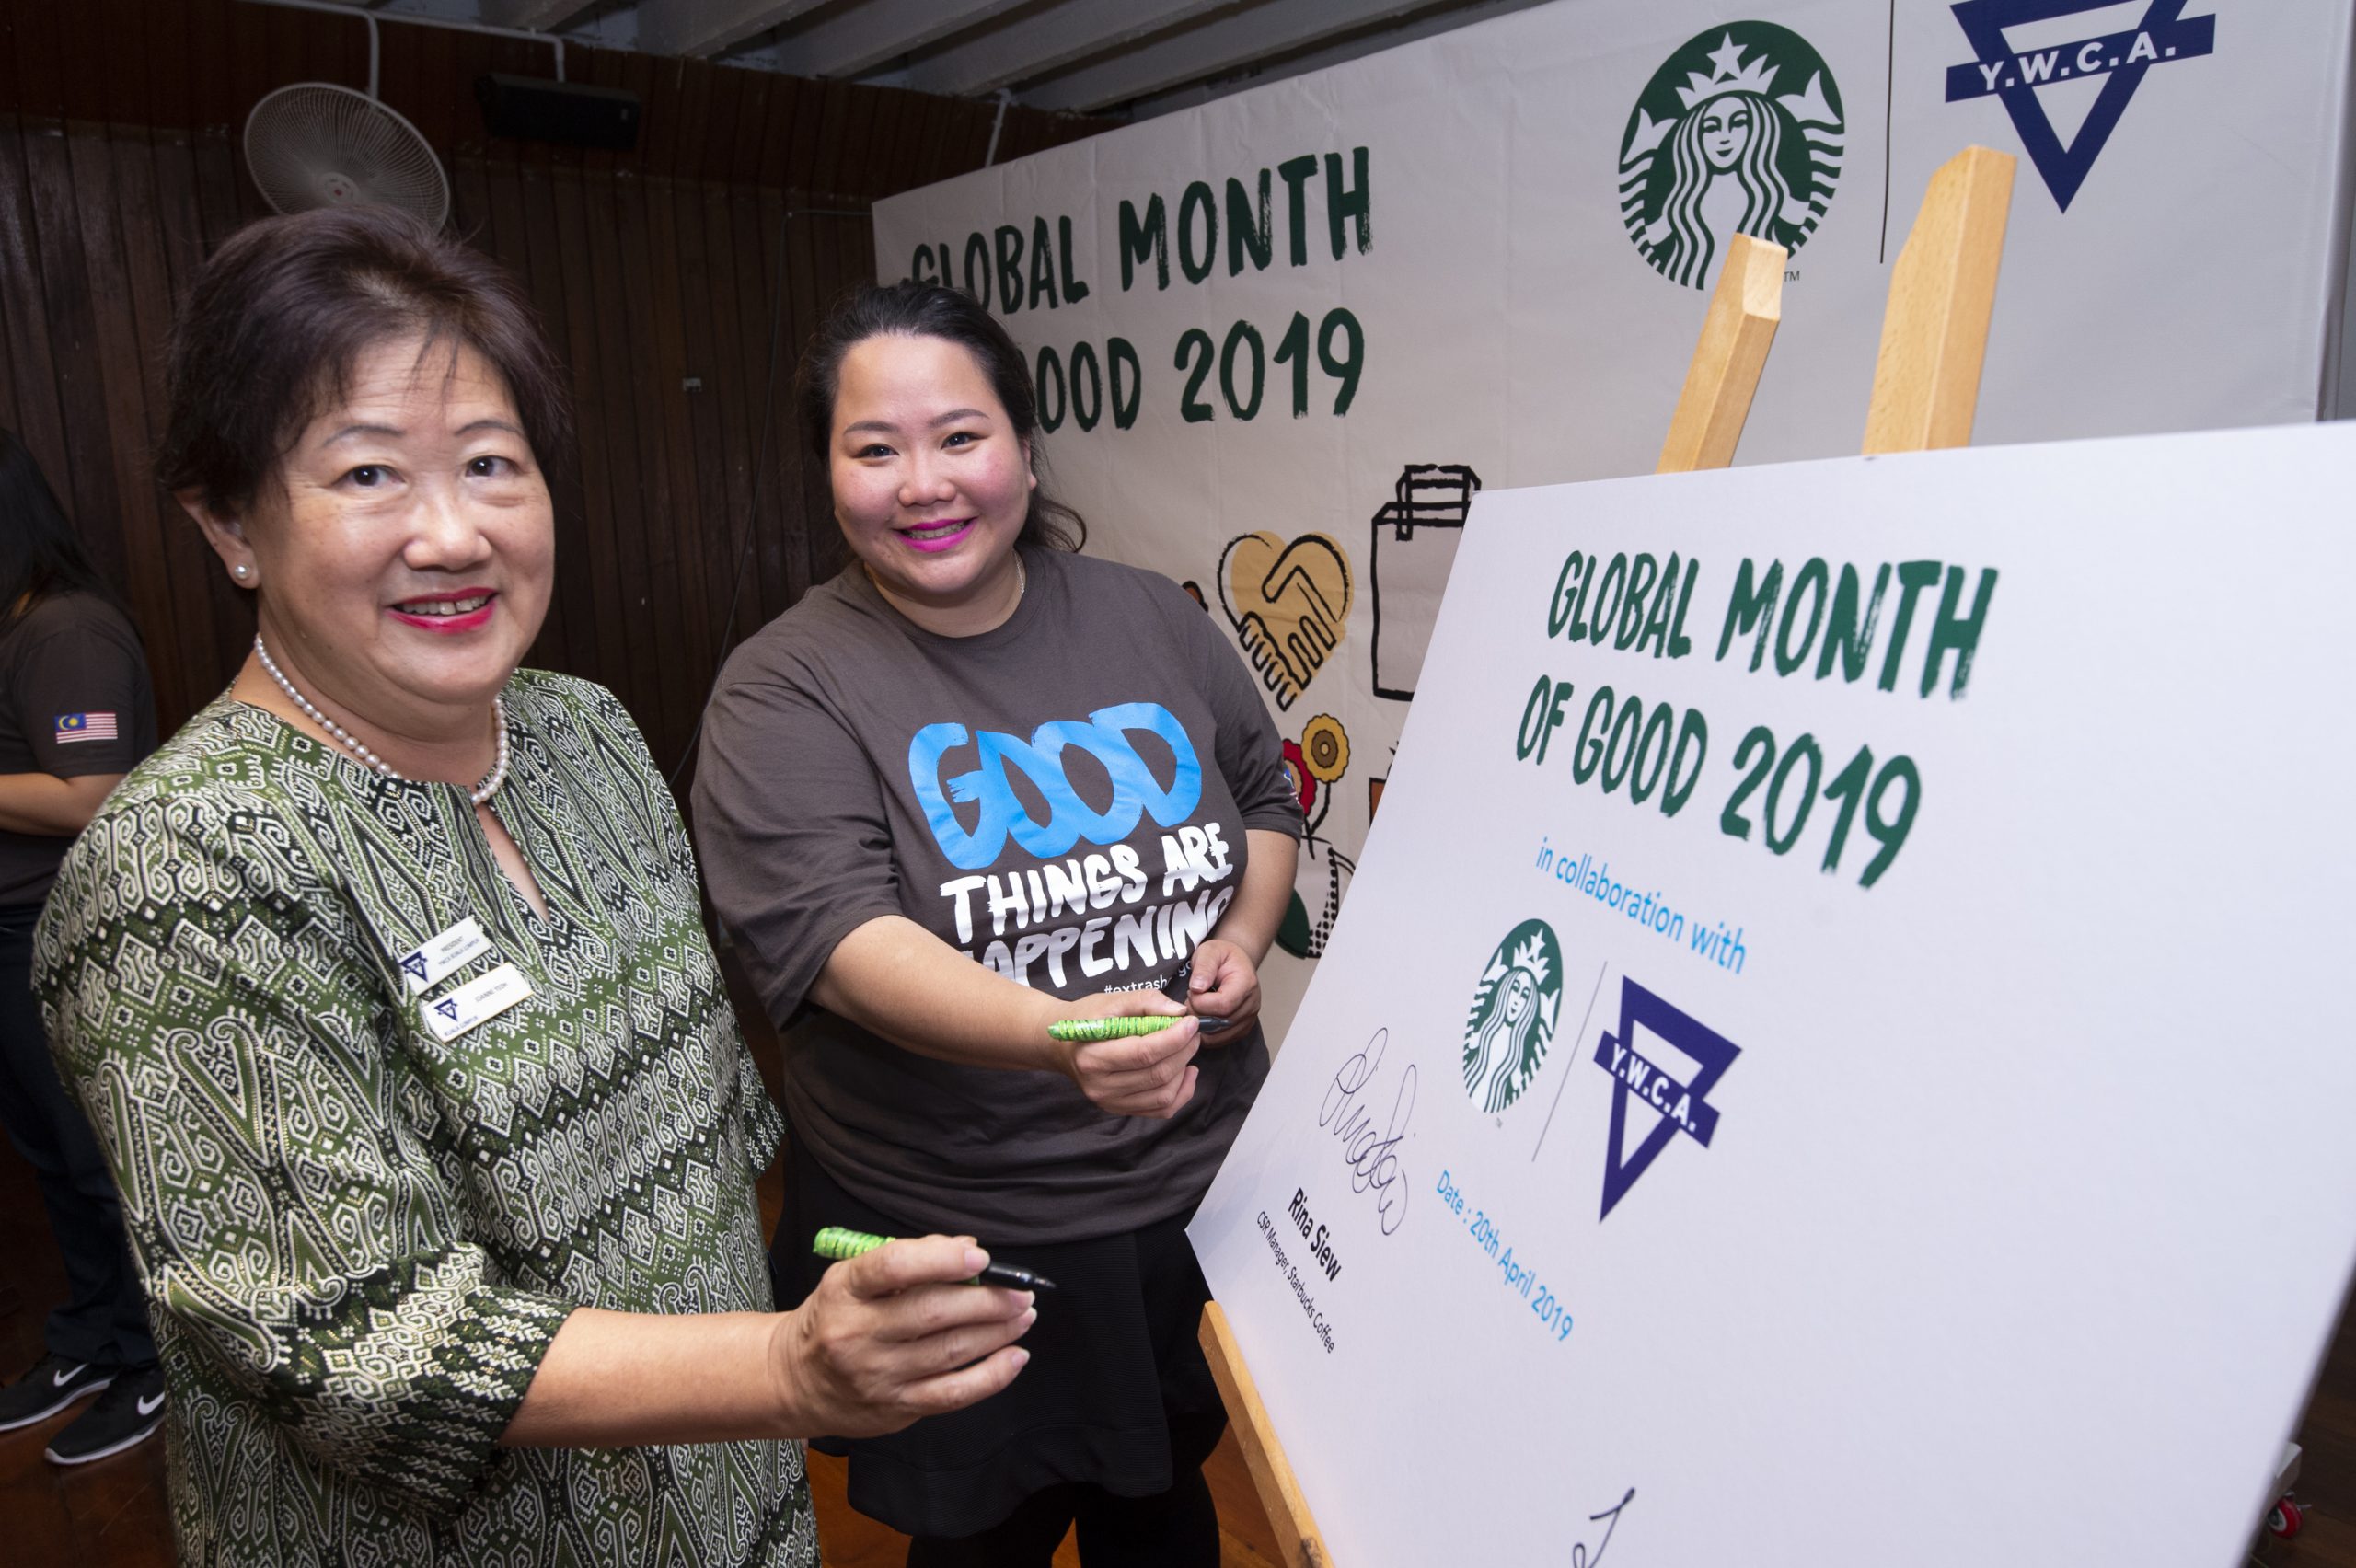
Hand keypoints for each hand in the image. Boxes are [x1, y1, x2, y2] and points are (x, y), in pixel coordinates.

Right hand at [770, 1236, 1033, 1437]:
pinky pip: (953, 1394)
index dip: (940, 1259)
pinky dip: (992, 1376)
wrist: (795, 1380)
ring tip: (1024, 1314)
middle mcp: (857, 1333)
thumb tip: (967, 1249)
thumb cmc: (835, 1318)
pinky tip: (1015, 1357)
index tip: (979, 1255)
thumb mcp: (853, 1278)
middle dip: (988, 1300)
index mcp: (845, 1290)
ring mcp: (877, 1375)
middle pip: (932, 1312)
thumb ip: (908, 1259)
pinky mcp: (895, 1408)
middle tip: (1021, 1290)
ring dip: (997, 1331)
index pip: (892, 1267)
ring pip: (949, 1351)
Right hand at [1047, 989, 1199, 1118]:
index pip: (1144, 1053)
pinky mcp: (1121, 1109)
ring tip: (1187, 1048)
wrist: (1061, 1045)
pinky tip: (1186, 1072)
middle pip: (1157, 1075)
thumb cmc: (1086, 1018)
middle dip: (1184, 1051)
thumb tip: (1179, 1013)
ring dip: (1184, 1070)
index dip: (1174, 1038)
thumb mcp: (1111, 1001)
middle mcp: (1100, 1086)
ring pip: (1163, 1096)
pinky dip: (1182, 1092)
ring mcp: (1110, 1102)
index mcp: (1093, 1056)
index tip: (1192, 1023)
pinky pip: (1162, 1110)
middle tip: (1194, 1032)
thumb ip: (1145, 1001)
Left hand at [1184, 938, 1261, 1035]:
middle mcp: (1252, 1004)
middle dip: (1198, 1014)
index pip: (1223, 1004)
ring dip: (1200, 1025)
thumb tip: (1197, 988)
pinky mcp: (1241, 1029)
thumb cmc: (1221, 957)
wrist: (1233, 963)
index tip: (1191, 991)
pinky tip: (1200, 1017)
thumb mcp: (1209, 952)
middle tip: (1189, 1000)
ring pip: (1219, 1035)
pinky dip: (1206, 1033)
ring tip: (1195, 1007)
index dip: (1200, 1002)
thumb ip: (1203, 967)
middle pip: (1221, 1022)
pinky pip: (1220, 1040)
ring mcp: (1248, 1019)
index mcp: (1247, 983)